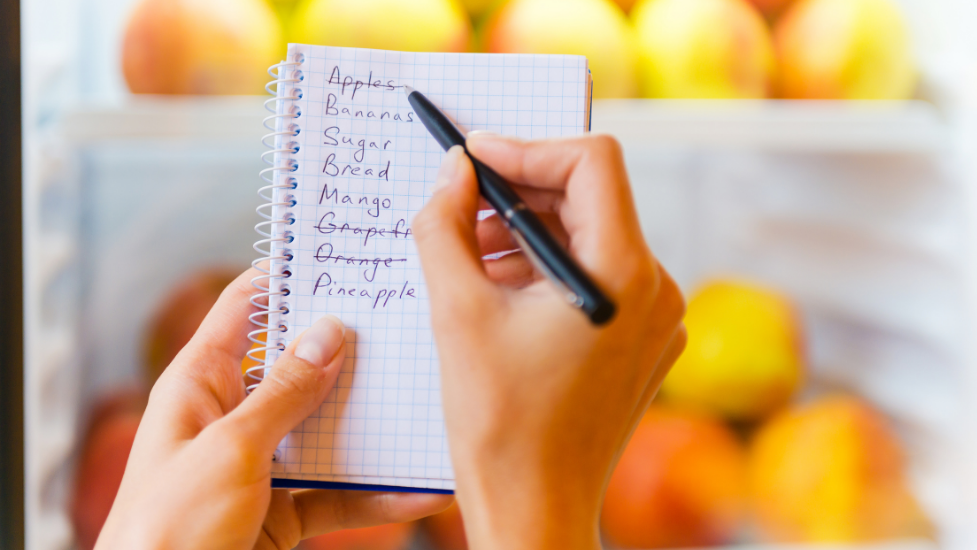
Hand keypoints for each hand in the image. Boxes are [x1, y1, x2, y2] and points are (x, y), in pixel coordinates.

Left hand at [95, 270, 450, 549]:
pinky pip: (336, 492)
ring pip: (327, 430)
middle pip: (300, 367)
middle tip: (406, 326)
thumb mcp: (232, 449)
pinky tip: (417, 491)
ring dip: (374, 427)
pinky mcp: (282, 509)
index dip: (289, 276)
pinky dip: (375, 494)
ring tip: (428, 409)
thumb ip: (286, 393)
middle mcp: (233, 414)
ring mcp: (261, 463)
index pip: (246, 307)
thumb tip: (329, 333)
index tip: (341, 258)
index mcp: (202, 382)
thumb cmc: (168, 530)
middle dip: (351, 352)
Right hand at [412, 134, 686, 549]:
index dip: (528, 147)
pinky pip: (599, 278)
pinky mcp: (643, 342)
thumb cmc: (499, 426)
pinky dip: (549, 271)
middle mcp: (657, 291)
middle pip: (591, 199)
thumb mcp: (456, 313)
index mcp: (622, 276)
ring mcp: (656, 320)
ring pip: (592, 238)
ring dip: (530, 234)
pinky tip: (502, 293)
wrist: (535, 510)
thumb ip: (446, 226)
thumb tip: (452, 171)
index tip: (476, 156)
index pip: (591, 162)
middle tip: (462, 207)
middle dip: (521, 194)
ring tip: (472, 257)